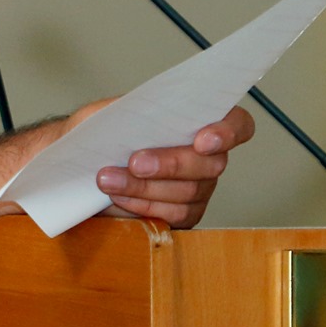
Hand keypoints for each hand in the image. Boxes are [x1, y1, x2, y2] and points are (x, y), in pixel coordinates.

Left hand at [76, 100, 255, 229]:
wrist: (87, 161)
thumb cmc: (104, 131)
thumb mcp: (109, 111)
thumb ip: (125, 111)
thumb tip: (135, 117)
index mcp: (200, 120)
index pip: (238, 124)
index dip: (228, 132)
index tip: (202, 140)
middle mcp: (208, 157)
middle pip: (210, 164)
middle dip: (170, 163)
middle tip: (134, 162)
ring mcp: (200, 188)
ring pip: (187, 193)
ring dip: (145, 187)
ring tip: (109, 179)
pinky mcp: (185, 214)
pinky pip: (172, 215)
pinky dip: (141, 205)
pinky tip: (118, 197)